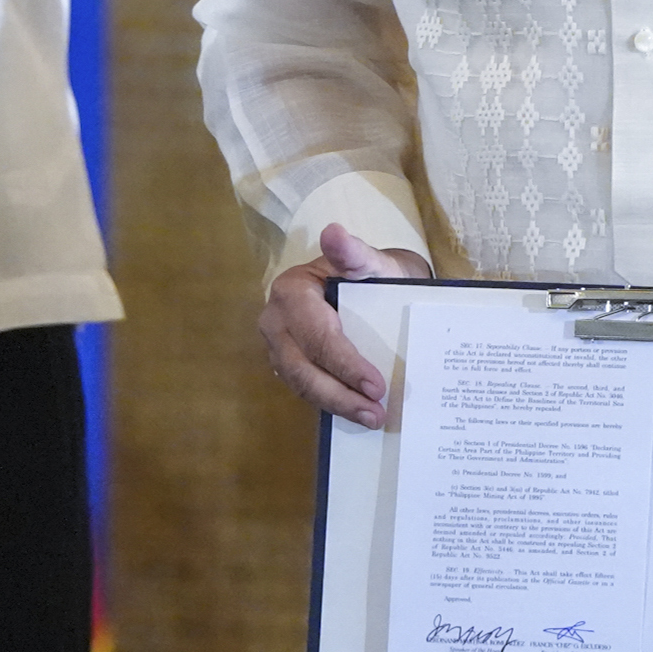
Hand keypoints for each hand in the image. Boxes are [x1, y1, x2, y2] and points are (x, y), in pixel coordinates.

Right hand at [259, 220, 430, 427]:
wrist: (367, 286)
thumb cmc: (368, 274)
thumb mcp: (368, 261)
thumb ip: (354, 252)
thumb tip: (334, 232)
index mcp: (291, 291)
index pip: (317, 337)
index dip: (346, 365)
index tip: (377, 386)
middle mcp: (275, 320)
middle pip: (303, 368)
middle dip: (340, 395)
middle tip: (377, 413)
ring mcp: (277, 346)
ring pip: (301, 384)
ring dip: (336, 405)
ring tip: (371, 418)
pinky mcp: (286, 364)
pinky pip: (305, 388)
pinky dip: (330, 403)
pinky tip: (355, 414)